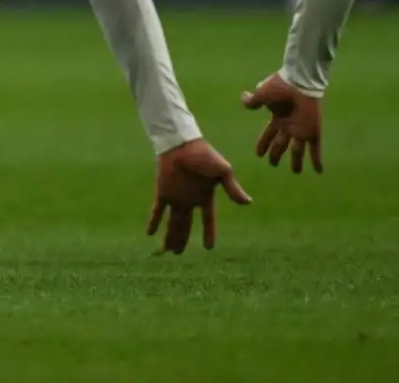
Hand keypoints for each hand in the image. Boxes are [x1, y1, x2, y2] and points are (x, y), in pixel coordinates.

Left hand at [148, 139, 251, 253]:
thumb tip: (248, 203)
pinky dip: (154, 222)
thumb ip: (232, 188)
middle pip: (186, 225)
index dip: (209, 233)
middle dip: (182, 240)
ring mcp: (175, 197)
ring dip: (170, 236)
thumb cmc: (203, 155)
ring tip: (167, 251)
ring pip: (172, 223)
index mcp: (205, 197)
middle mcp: (190, 200)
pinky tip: (150, 234)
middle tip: (178, 255)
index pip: (208, 220)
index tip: (209, 248)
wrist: (181, 143)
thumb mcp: (222, 171)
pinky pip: (157, 211)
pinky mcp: (162, 192)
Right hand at [242, 72, 324, 173]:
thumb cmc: (280, 87)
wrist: (299, 83)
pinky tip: (319, 171)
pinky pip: (315, 148)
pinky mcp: (313, 132)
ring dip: (296, 161)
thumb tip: (244, 99)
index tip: (258, 154)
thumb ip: (253, 101)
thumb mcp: (262, 94)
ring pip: (298, 150)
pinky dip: (317, 160)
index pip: (268, 135)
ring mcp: (301, 130)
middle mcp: (289, 126)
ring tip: (296, 172)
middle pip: (281, 145)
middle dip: (277, 155)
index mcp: (277, 118)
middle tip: (273, 164)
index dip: (263, 144)